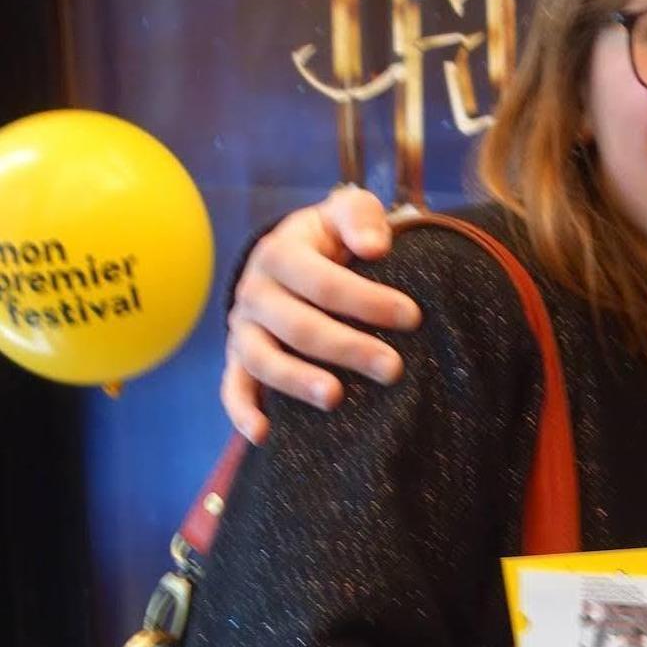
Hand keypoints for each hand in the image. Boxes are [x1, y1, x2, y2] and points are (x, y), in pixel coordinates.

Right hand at [221, 187, 418, 442]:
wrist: (298, 251)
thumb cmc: (334, 234)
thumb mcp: (347, 210)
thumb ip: (361, 217)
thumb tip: (375, 247)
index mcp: (281, 252)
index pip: (324, 282)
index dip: (367, 301)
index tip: (413, 317)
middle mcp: (255, 291)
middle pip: (298, 326)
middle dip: (347, 348)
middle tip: (393, 368)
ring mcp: (244, 328)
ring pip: (262, 359)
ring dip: (297, 381)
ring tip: (336, 398)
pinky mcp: (238, 357)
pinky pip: (233, 387)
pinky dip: (241, 412)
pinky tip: (263, 435)